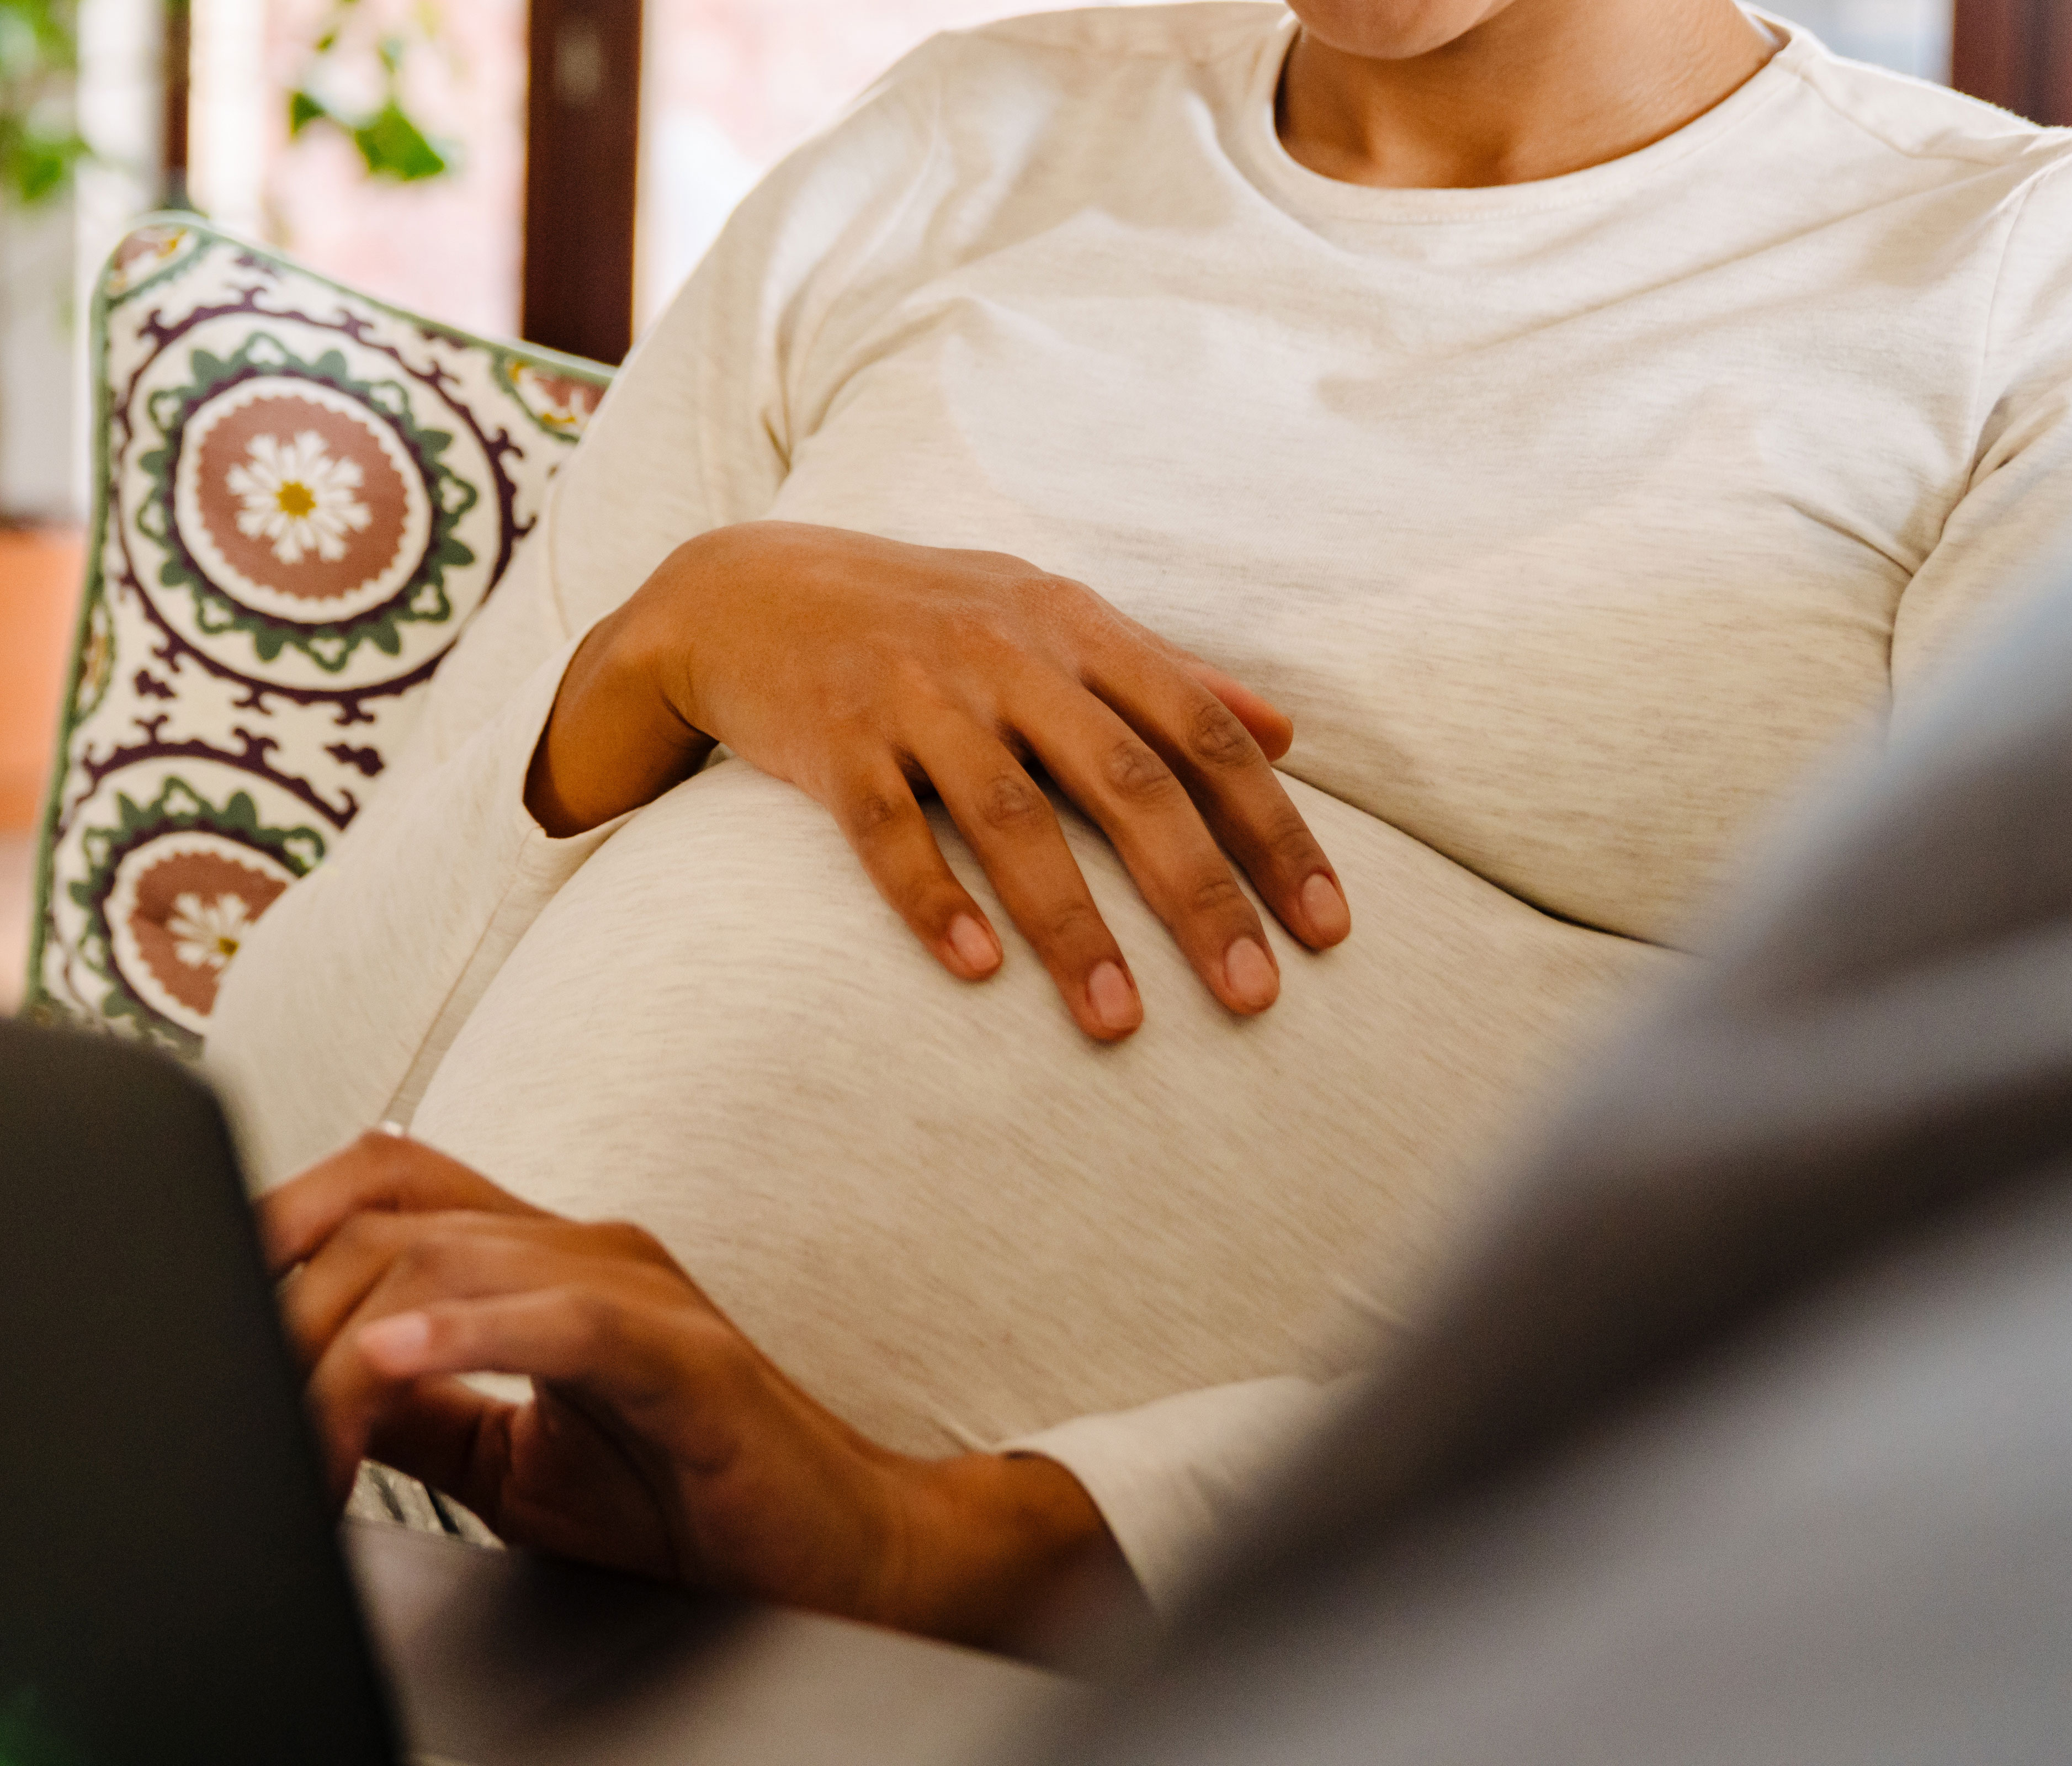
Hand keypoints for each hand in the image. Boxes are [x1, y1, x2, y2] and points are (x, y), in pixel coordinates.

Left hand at [262, 1130, 1137, 1651]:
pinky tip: (390, 1364)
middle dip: (286, 1301)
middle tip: (236, 1409)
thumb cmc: (686, 1503)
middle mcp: (581, 1249)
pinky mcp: (688, 1357)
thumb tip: (299, 1398)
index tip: (198, 1306)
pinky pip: (565, 1317)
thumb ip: (415, 1410)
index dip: (275, 1223)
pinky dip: (465, 1333)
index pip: (379, 1182)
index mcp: (536, 1258)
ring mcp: (637, 1290)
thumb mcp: (506, 1458)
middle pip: (387, 1212)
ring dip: (345, 1348)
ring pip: (449, 1261)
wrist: (841, 1559)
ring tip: (297, 1431)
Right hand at [527, 521, 1350, 1042]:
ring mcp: (914, 695)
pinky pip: (887, 828)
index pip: (1201, 731)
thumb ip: (1166, 674)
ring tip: (1121, 1024)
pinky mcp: (832, 740)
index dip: (1272, 829)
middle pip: (1124, 780)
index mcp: (1073, 627)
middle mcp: (1002, 652)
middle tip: (1253, 997)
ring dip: (1072, 926)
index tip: (1329, 925)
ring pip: (1011, 816)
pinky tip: (975, 971)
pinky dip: (932, 897)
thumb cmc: (921, 615)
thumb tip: (1289, 734)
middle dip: (1198, 893)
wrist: (742, 591)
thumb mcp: (1047, 616)